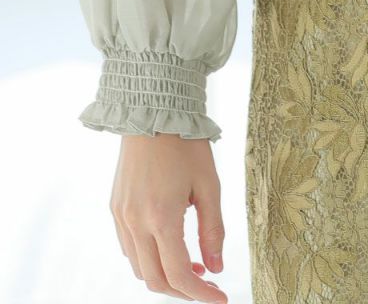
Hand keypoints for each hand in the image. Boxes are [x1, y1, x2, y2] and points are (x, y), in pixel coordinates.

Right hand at [110, 134, 227, 301]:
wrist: (152, 112)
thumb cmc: (186, 145)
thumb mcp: (209, 185)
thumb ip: (212, 229)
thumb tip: (216, 267)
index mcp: (161, 217)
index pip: (179, 274)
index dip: (200, 294)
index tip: (221, 299)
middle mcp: (135, 223)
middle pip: (155, 280)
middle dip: (182, 291)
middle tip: (207, 286)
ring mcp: (121, 217)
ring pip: (139, 268)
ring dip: (165, 276)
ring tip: (194, 266)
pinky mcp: (115, 208)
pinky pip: (129, 249)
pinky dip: (150, 259)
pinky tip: (170, 247)